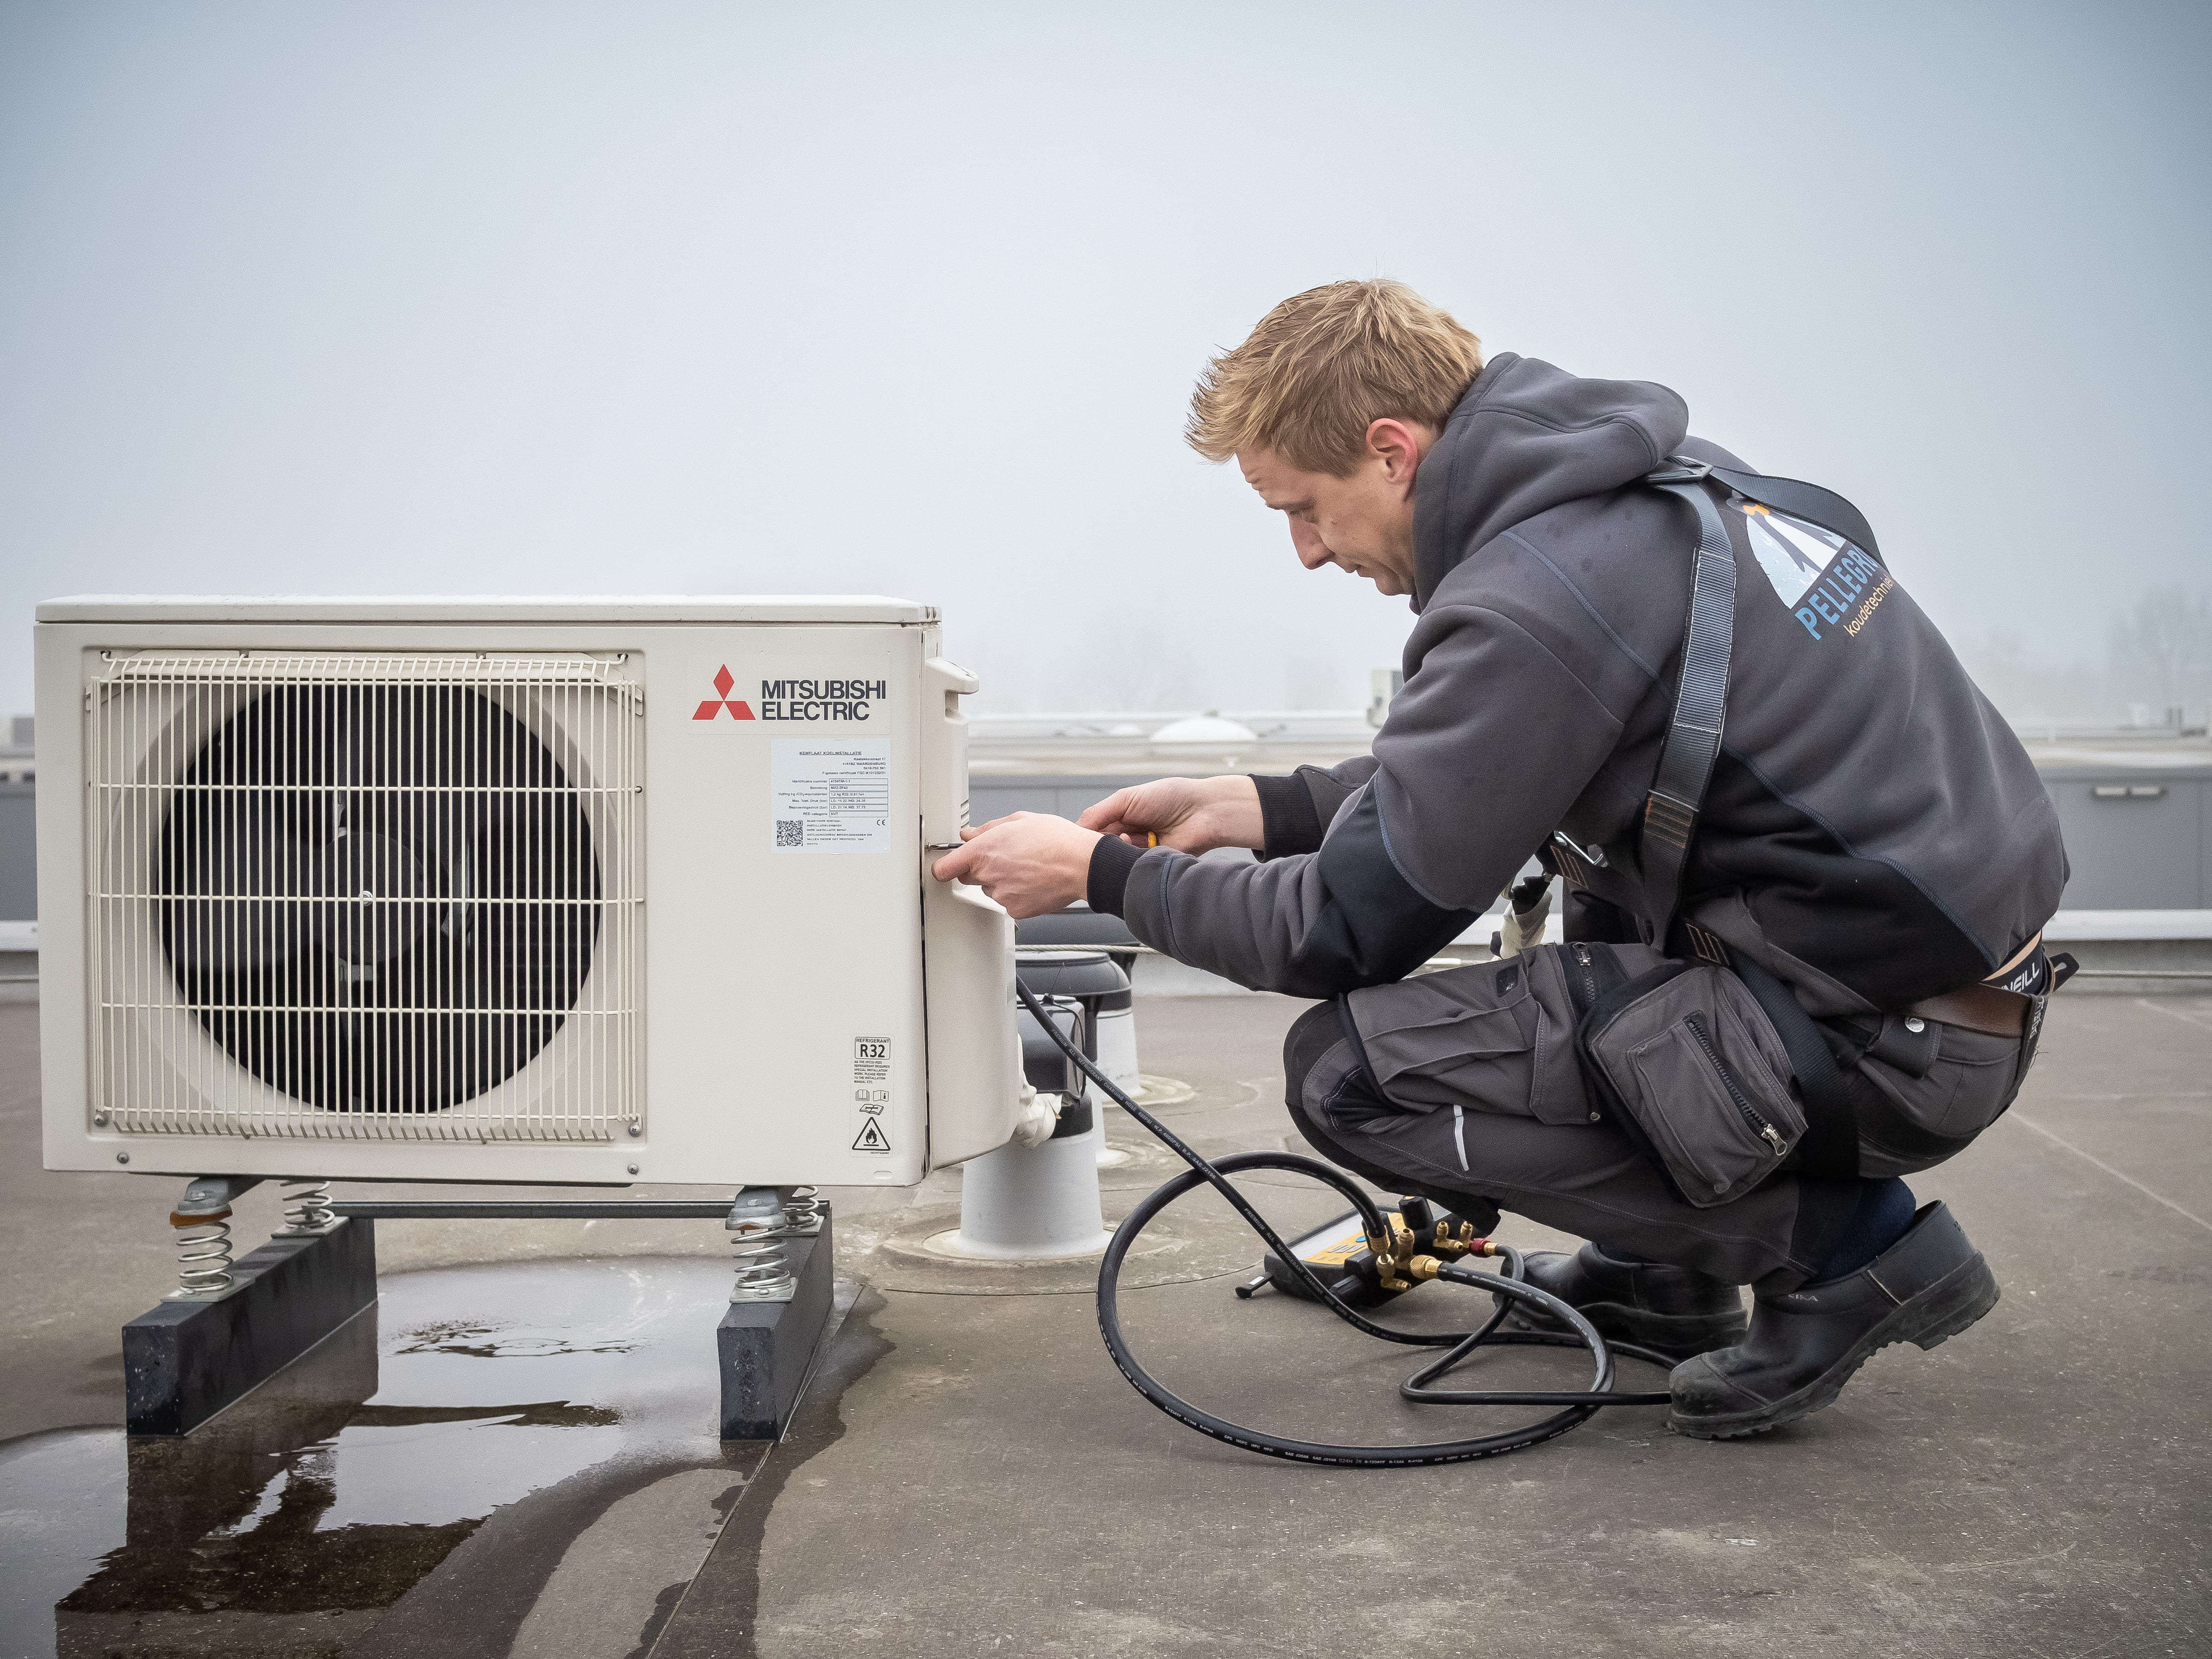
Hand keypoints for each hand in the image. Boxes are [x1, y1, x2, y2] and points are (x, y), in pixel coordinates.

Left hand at [929, 812, 1101, 918]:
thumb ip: (988, 828)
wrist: (1082, 865)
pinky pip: (1008, 902)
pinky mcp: (1015, 910)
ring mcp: (1002, 895)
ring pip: (991, 889)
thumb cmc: (1057, 841)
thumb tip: (970, 833)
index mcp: (984, 850)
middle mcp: (989, 875)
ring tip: (1027, 867)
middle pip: (969, 876)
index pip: (945, 867)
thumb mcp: (1019, 821)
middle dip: (980, 867)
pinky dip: (1017, 894)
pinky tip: (1033, 881)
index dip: (944, 866)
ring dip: (1002, 880)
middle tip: (1005, 857)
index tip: (945, 865)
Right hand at [1078, 775, 1263, 853]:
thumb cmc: (1171, 797)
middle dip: (1102, 846)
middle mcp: (1129, 836)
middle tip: (1109, 839)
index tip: (1081, 840)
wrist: (1204, 812)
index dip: (1086, 837)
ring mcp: (1140, 852)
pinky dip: (1133, 863)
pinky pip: (1134, 870)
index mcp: (1121, 818)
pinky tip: (1139, 851)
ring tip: (1130, 840)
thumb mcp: (1128, 797)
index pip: (1093, 832)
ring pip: (1117, 862)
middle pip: (1102, 849)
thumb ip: (1099, 812)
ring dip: (1119, 853)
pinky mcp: (1152, 866)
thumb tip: (1076, 827)